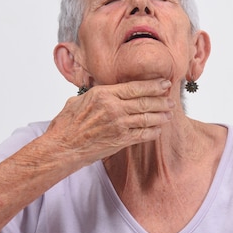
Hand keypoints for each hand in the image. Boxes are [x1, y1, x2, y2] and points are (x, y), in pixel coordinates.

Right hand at [45, 78, 174, 163]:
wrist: (62, 148)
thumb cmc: (66, 125)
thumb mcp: (78, 101)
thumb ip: (95, 95)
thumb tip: (105, 92)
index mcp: (103, 94)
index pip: (135, 87)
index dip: (153, 85)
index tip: (164, 83)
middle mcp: (113, 108)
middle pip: (144, 101)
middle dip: (161, 100)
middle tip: (171, 99)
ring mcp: (118, 125)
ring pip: (146, 118)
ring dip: (160, 115)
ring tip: (168, 113)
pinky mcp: (119, 141)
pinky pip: (142, 135)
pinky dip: (152, 132)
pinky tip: (158, 129)